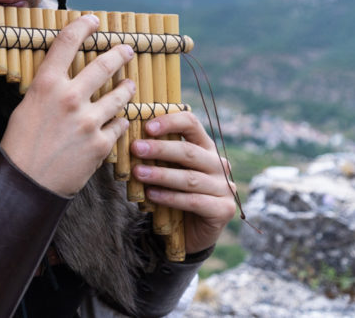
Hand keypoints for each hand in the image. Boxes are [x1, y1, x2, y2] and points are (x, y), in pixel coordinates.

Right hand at [0, 14, 134, 195]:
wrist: (26, 184)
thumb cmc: (20, 144)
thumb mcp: (28, 106)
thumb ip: (48, 88)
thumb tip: (63, 74)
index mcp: (46, 84)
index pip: (68, 42)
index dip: (83, 26)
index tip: (94, 20)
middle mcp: (69, 97)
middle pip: (104, 65)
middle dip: (119, 54)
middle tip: (127, 49)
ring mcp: (88, 121)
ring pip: (119, 95)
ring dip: (126, 88)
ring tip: (129, 84)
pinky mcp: (101, 144)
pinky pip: (120, 125)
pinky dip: (120, 121)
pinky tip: (120, 119)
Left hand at [130, 112, 236, 254]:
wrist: (191, 231)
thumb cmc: (176, 193)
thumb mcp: (168, 169)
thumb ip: (159, 155)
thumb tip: (131, 139)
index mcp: (206, 147)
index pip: (192, 124)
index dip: (170, 122)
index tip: (147, 127)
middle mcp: (219, 164)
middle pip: (189, 152)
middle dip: (160, 149)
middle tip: (135, 148)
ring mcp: (224, 187)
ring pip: (189, 178)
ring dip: (161, 174)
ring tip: (137, 173)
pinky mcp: (223, 209)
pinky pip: (193, 201)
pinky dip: (170, 197)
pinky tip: (152, 195)